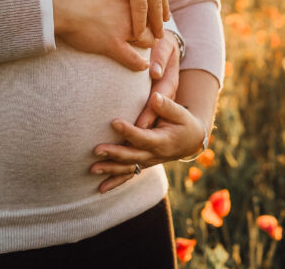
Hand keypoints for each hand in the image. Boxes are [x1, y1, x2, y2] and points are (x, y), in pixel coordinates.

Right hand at [51, 0, 155, 70]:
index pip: (142, 0)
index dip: (142, 6)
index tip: (140, 9)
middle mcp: (128, 9)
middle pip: (148, 19)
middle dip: (150, 25)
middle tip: (151, 28)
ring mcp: (123, 27)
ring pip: (145, 39)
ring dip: (147, 42)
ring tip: (147, 45)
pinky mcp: (112, 44)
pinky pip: (132, 59)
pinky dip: (139, 64)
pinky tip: (143, 66)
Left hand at [95, 35, 180, 191]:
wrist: (192, 141)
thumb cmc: (185, 123)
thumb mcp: (181, 113)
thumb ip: (167, 105)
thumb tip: (155, 96)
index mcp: (163, 141)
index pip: (143, 137)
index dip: (129, 131)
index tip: (114, 122)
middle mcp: (154, 155)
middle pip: (132, 156)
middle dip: (114, 154)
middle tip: (96, 150)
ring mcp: (148, 162)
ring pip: (128, 168)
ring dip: (110, 170)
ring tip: (92, 169)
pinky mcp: (144, 164)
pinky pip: (129, 175)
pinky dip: (115, 182)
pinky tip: (100, 188)